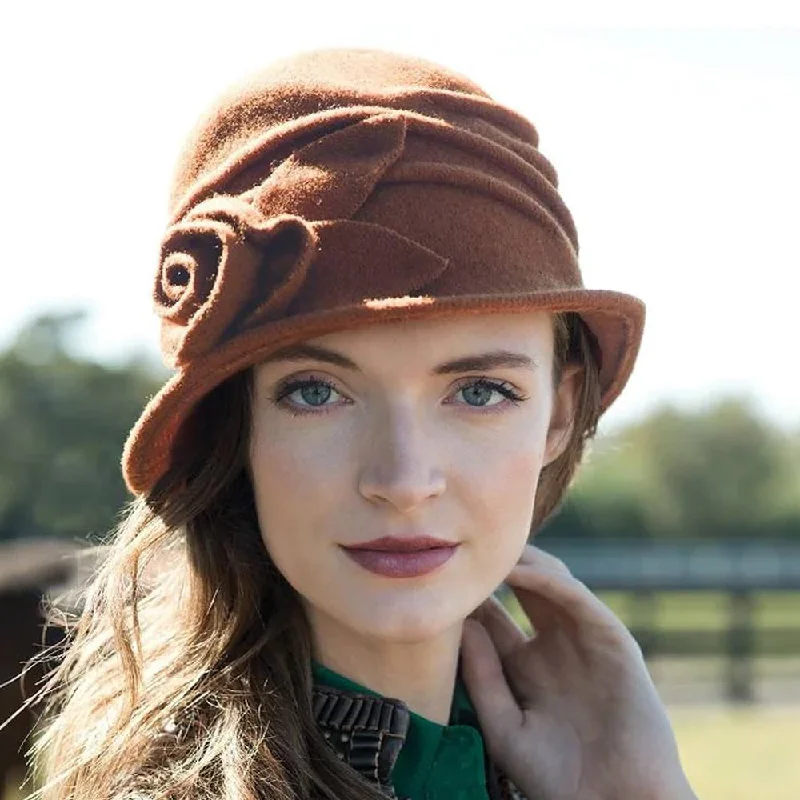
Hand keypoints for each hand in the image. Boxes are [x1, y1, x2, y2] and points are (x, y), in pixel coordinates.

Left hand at [460, 544, 696, 799]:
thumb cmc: (557, 778)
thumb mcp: (505, 726)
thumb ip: (483, 676)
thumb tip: (460, 625)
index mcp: (527, 668)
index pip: (493, 618)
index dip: (470, 596)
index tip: (440, 576)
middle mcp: (554, 646)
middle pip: (522, 590)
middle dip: (496, 568)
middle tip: (463, 546)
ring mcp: (584, 640)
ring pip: (551, 583)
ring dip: (521, 562)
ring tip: (486, 548)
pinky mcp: (612, 638)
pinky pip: (576, 597)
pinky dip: (548, 579)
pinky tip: (517, 570)